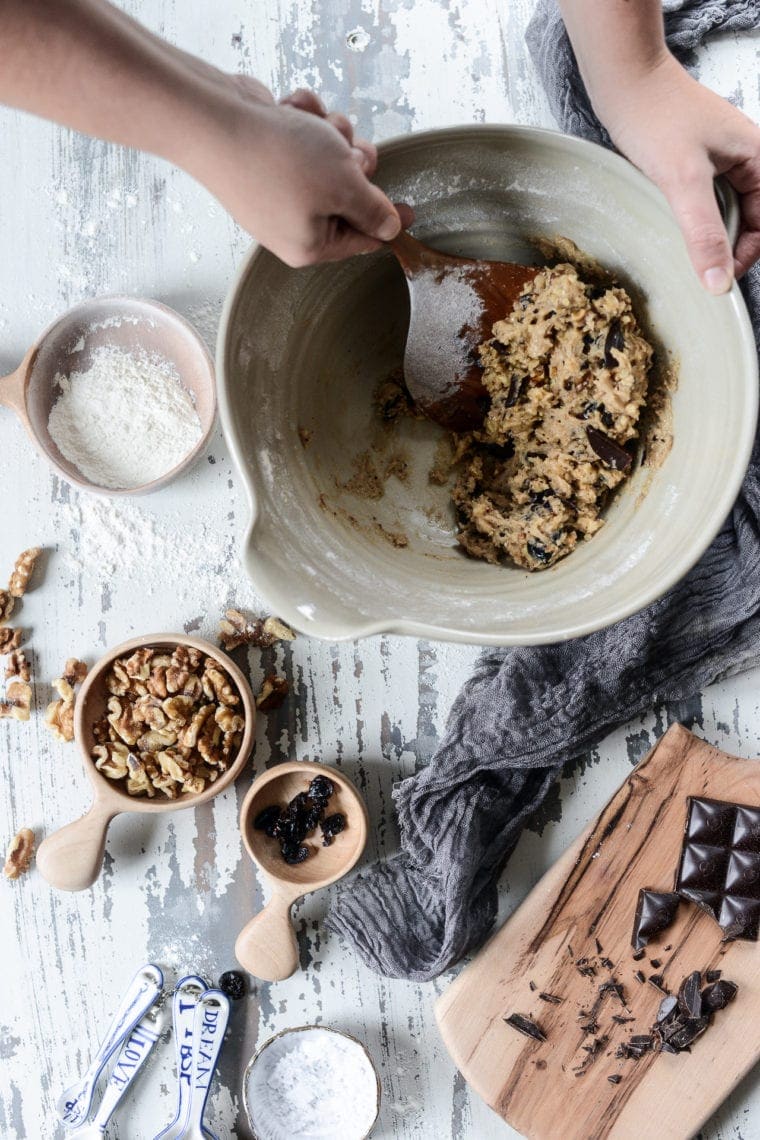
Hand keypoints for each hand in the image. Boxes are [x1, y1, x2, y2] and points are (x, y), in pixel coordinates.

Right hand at [180, 75, 411, 265]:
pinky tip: (289, 111)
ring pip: (327, 161)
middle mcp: (290, 225)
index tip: (412, 210)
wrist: (214, 119)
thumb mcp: (344, 186)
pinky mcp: (264, 160)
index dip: (389, 221)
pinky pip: (300, 141)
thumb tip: (390, 228)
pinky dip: (302, 121)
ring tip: (315, 125)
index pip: (362, 240)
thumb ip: (373, 210)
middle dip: (354, 163)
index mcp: (310, 246)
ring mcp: (275, 192)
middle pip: (347, 196)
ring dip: (330, 135)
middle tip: (351, 148)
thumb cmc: (278, 158)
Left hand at [599, 54, 759, 293]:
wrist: (626, 80)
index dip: (747, 255)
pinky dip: (694, 218)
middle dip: (727, 246)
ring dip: (709, 234)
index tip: (717, 278)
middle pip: (750, 220)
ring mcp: (723, 159)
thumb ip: (704, 233)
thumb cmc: (656, 117)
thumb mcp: (683, 181)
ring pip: (727, 212)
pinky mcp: (699, 161)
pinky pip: (707, 201)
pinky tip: (674, 226)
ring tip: (683, 248)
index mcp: (759, 158)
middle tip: (696, 268)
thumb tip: (719, 282)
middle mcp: (747, 158)